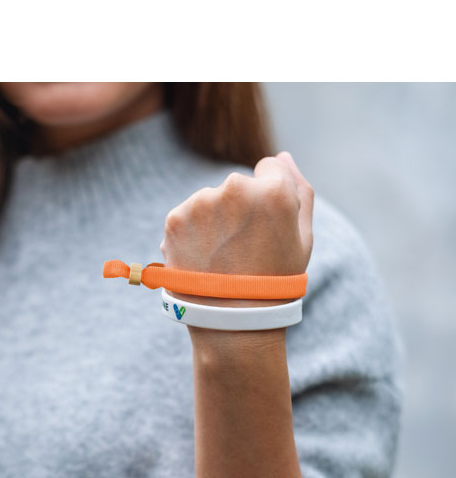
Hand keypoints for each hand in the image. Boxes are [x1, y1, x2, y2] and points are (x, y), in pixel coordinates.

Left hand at [159, 151, 314, 344]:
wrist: (232, 320)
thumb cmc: (275, 280)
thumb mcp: (303, 237)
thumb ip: (299, 188)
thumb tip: (281, 156)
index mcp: (273, 190)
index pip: (268, 169)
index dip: (269, 197)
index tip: (264, 224)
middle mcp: (234, 188)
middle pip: (236, 186)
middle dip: (238, 208)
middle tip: (241, 247)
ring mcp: (200, 203)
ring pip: (208, 201)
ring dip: (212, 220)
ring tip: (220, 256)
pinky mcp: (174, 219)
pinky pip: (186, 216)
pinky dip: (191, 233)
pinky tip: (202, 257)